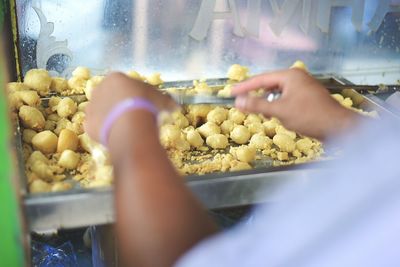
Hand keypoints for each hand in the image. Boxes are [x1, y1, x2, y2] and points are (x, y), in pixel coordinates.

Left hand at [85, 72, 176, 142]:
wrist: (130, 125)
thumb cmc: (146, 106)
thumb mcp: (160, 100)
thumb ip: (166, 101)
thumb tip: (176, 107)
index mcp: (115, 78)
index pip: (123, 84)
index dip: (132, 95)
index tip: (140, 104)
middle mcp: (99, 89)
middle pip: (109, 96)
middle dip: (118, 105)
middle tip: (132, 116)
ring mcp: (91, 107)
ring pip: (101, 111)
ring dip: (110, 117)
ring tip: (124, 127)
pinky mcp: (88, 124)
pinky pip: (96, 127)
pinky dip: (104, 131)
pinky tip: (116, 135)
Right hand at [232, 69, 359, 139]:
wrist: (338, 127)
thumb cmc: (310, 117)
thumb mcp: (279, 111)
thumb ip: (257, 106)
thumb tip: (238, 101)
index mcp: (290, 75)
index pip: (261, 79)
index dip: (244, 86)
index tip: (231, 92)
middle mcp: (297, 77)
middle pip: (269, 84)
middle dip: (257, 95)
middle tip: (243, 103)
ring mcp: (303, 86)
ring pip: (278, 93)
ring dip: (269, 103)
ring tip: (263, 113)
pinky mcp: (307, 97)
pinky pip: (287, 98)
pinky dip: (279, 106)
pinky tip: (278, 116)